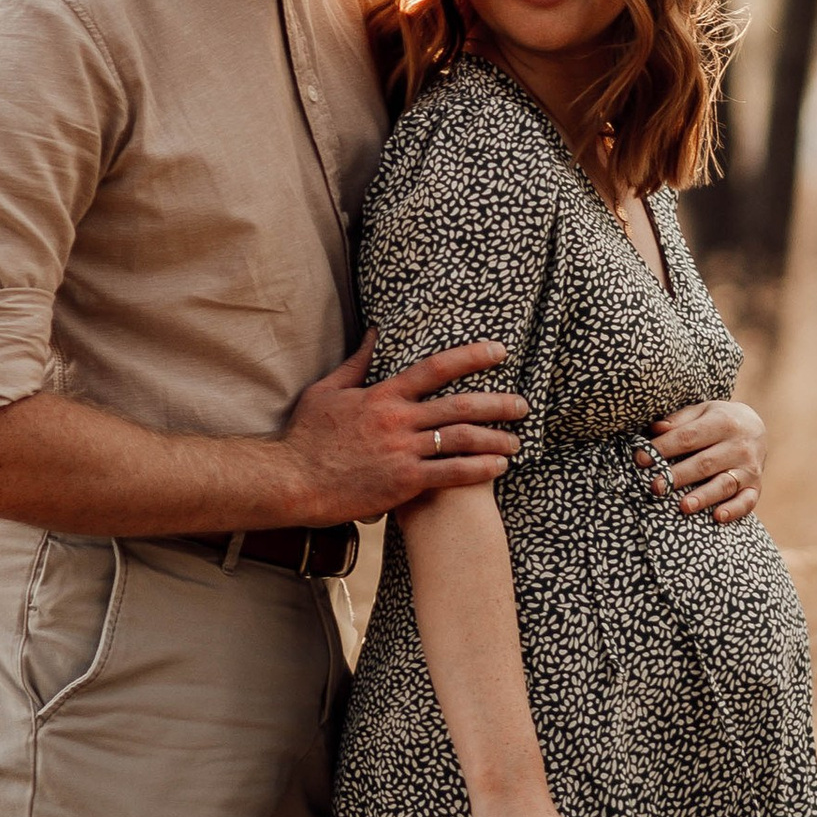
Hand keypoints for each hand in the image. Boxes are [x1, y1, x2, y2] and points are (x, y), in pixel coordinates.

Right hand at [273, 339, 526, 526]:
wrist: (292, 480)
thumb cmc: (307, 437)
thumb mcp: (327, 391)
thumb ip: (357, 363)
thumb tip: (376, 333)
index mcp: (383, 395)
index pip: (436, 368)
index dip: (472, 357)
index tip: (499, 352)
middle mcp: (398, 420)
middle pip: (460, 406)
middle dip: (498, 404)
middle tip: (523, 405)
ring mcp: (402, 452)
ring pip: (461, 440)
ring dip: (495, 439)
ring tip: (517, 440)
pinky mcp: (403, 483)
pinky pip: (451, 474)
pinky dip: (479, 469)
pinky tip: (499, 467)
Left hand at [636, 396, 765, 524]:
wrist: (756, 426)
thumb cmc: (719, 420)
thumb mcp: (702, 411)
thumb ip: (680, 421)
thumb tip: (656, 429)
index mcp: (723, 421)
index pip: (688, 437)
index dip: (664, 448)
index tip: (641, 459)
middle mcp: (739, 445)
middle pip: (705, 463)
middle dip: (678, 476)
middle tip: (656, 487)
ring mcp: (749, 467)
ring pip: (724, 484)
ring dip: (704, 496)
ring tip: (683, 506)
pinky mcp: (756, 486)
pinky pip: (748, 501)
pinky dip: (734, 510)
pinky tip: (718, 517)